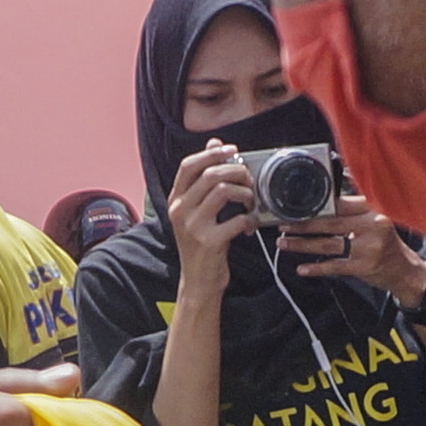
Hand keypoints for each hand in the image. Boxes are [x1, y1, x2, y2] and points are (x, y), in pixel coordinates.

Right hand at [166, 149, 254, 300]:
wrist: (198, 282)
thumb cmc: (201, 245)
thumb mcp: (197, 212)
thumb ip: (204, 181)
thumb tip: (215, 144)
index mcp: (175, 200)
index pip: (188, 165)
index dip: (212, 152)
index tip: (233, 151)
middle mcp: (180, 211)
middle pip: (210, 174)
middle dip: (237, 172)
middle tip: (249, 181)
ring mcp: (193, 226)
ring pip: (223, 190)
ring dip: (245, 194)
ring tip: (250, 204)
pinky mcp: (209, 242)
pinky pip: (237, 219)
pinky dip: (250, 220)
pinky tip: (249, 226)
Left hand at [283, 200, 425, 303]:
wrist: (405, 270)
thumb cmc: (386, 242)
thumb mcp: (377, 216)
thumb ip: (355, 203)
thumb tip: (335, 182)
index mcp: (373, 210)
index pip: (340, 204)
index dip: (316, 206)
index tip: (296, 207)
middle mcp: (372, 226)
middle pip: (330, 223)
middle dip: (303, 225)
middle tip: (284, 225)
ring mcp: (368, 248)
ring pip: (328, 245)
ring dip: (303, 245)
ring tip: (284, 243)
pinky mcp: (363, 267)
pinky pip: (335, 266)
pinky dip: (317, 268)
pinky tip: (302, 268)